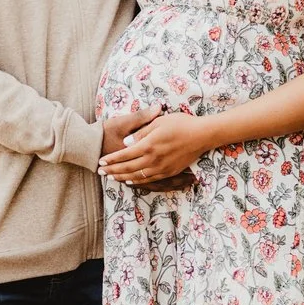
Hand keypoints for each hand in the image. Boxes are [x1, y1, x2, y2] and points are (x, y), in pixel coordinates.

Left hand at [101, 111, 218, 184]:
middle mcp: (154, 159)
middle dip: (113, 171)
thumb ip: (141, 132)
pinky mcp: (169, 171)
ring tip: (112, 178)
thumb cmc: (181, 123)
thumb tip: (126, 142)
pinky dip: (138, 181)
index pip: (124, 155)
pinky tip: (130, 181)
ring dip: (123, 177)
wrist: (203, 134)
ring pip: (137, 176)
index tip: (100, 161)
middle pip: (128, 168)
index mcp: (149, 145)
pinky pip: (150, 180)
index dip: (111, 159)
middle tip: (101, 173)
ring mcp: (162, 167)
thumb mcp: (159, 122)